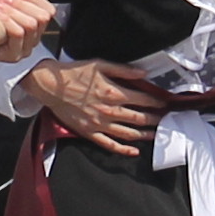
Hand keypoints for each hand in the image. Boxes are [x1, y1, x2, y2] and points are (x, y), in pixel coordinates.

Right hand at [25, 56, 156, 154]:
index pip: (143, 99)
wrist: (51, 86)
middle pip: (139, 118)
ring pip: (128, 134)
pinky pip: (110, 145)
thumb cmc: (75, 73)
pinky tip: (134, 150)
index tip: (164, 103)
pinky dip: (124, 150)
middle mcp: (109, 111)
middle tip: (164, 120)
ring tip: (154, 134)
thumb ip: (124, 70)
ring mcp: (100, 124)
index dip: (157, 102)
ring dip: (145, 135)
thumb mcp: (100, 65)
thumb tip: (144, 73)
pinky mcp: (90, 133)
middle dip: (155, 119)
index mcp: (114, 93)